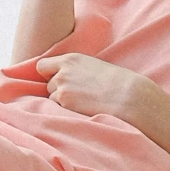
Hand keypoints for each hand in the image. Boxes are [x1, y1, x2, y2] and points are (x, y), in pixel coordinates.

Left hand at [34, 50, 148, 124]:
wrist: (126, 95)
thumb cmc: (115, 81)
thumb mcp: (91, 66)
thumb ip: (74, 69)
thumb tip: (62, 79)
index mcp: (70, 59)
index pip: (42, 66)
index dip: (48, 74)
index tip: (56, 80)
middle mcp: (62, 72)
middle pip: (48, 85)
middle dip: (58, 90)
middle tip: (78, 95)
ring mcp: (62, 88)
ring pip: (52, 98)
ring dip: (62, 102)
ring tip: (82, 102)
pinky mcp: (65, 103)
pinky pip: (58, 109)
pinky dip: (66, 111)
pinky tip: (82, 109)